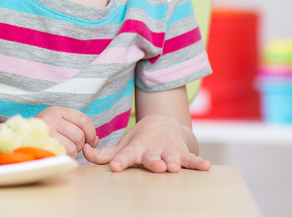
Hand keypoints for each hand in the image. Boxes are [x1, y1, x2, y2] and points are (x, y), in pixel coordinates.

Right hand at [35, 106, 97, 154]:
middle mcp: (51, 118)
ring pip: (74, 145)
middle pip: (80, 135)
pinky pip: (66, 153)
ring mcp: (47, 131)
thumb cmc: (42, 133)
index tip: (90, 141)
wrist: (18, 138)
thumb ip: (77, 128)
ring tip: (64, 149)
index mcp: (56, 111)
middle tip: (72, 146)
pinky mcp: (45, 144)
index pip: (83, 120)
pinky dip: (66, 156)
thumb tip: (95, 140)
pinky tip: (59, 153)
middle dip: (80, 145)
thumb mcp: (58, 123)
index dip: (91, 133)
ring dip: (73, 152)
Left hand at [82, 113, 210, 172]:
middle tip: (155, 166)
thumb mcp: (122, 146)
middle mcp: (152, 150)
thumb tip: (85, 152)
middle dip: (153, 162)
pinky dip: (198, 163)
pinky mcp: (183, 153)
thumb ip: (104, 154)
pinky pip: (191, 159)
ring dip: (173, 162)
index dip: (120, 161)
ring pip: (171, 158)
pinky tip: (206, 166)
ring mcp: (168, 152)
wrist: (164, 124)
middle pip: (152, 158)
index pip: (125, 155)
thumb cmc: (140, 141)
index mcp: (135, 149)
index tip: (115, 167)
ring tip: (174, 166)